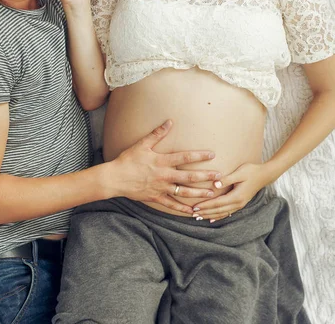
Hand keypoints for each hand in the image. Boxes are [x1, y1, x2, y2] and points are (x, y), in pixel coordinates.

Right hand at [106, 120, 221, 214]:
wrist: (115, 178)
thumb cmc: (128, 159)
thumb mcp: (142, 144)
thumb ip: (157, 133)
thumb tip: (169, 121)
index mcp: (162, 161)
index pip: (184, 157)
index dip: (199, 155)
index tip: (212, 154)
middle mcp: (164, 176)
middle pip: (188, 177)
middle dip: (205, 177)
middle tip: (219, 177)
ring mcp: (160, 188)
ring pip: (183, 193)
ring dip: (198, 194)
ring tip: (212, 194)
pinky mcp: (156, 198)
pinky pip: (171, 205)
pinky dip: (182, 209)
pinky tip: (193, 212)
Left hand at [192, 162, 269, 221]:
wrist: (265, 175)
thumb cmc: (251, 171)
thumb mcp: (239, 173)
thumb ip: (227, 179)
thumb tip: (215, 184)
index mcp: (236, 196)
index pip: (217, 203)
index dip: (205, 206)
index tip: (195, 207)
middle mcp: (238, 203)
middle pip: (218, 210)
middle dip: (205, 213)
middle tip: (193, 215)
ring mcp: (240, 204)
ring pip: (222, 213)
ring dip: (210, 215)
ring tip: (199, 217)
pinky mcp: (240, 203)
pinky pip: (227, 212)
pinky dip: (219, 216)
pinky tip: (212, 218)